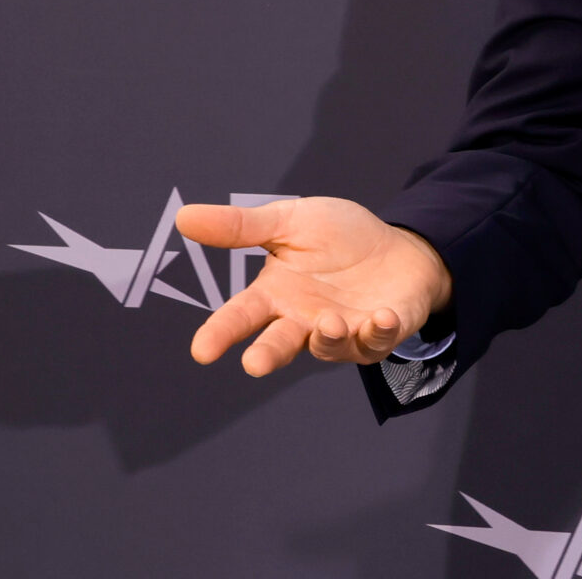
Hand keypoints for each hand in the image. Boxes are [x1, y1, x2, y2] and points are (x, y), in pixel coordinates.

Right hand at [176, 197, 454, 375]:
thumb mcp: (289, 222)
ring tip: (328, 322)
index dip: (220, 333)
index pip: (241, 316)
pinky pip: (376, 341)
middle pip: (279, 344)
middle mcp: (303, 320)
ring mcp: (342, 332)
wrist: (398, 245)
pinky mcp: (378, 335)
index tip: (201, 351)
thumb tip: (182, 217)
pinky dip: (379, 332)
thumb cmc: (339, 238)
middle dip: (266, 354)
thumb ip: (241, 227)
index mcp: (275, 295)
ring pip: (328, 347)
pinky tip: (381, 316)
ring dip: (327, 338)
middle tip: (254, 364)